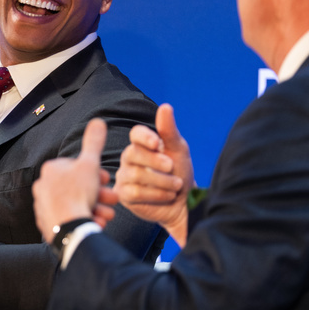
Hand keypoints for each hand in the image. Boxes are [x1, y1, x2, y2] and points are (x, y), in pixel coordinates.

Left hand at [33, 118, 117, 243]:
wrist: (69, 228)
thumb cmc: (78, 194)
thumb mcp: (91, 164)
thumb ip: (94, 143)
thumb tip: (97, 121)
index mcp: (50, 170)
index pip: (76, 166)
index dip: (96, 173)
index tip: (107, 180)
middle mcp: (42, 186)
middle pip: (77, 187)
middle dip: (98, 193)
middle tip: (113, 199)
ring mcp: (43, 207)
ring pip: (75, 203)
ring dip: (95, 208)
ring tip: (107, 215)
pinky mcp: (47, 224)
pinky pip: (69, 219)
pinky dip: (83, 219)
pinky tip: (95, 223)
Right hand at [115, 104, 193, 245]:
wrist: (184, 203)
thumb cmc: (180, 173)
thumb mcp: (178, 150)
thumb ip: (169, 131)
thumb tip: (165, 106)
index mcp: (142, 144)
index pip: (135, 134)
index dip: (145, 137)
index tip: (157, 143)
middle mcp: (129, 159)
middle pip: (133, 153)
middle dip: (156, 161)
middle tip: (172, 167)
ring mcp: (124, 177)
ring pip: (136, 174)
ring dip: (162, 181)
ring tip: (176, 185)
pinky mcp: (124, 195)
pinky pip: (134, 192)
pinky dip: (156, 194)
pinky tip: (167, 195)